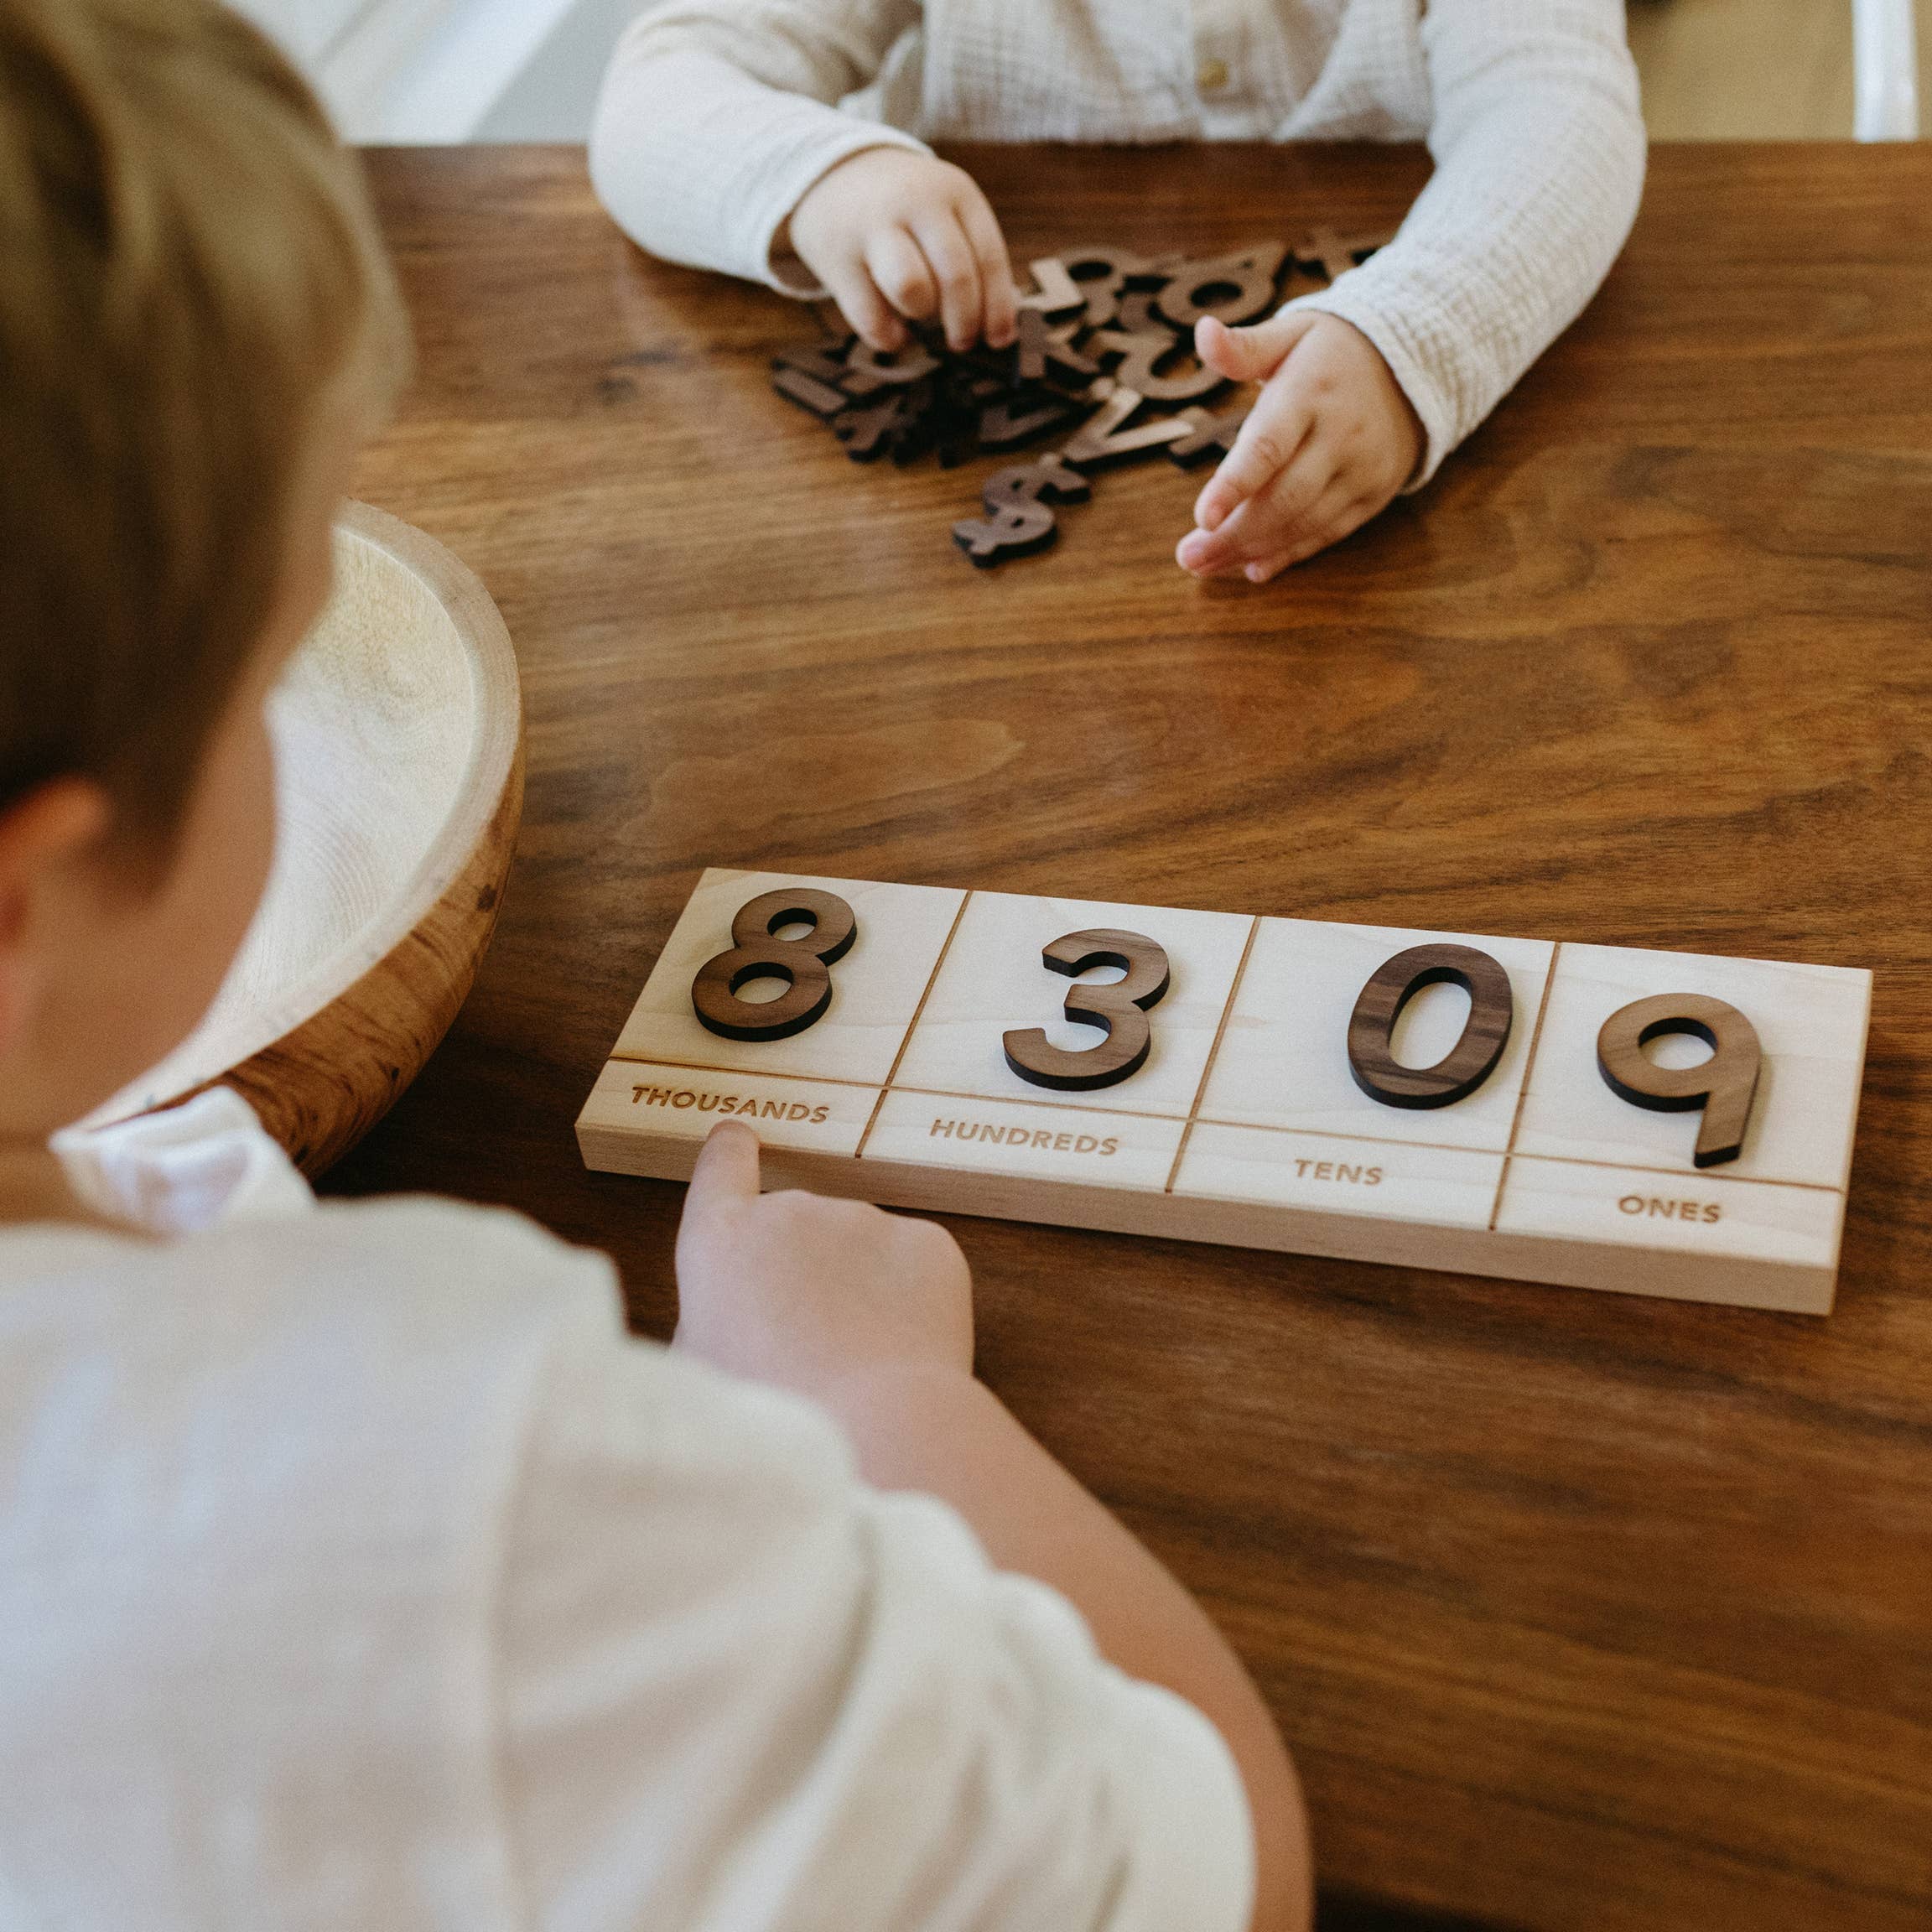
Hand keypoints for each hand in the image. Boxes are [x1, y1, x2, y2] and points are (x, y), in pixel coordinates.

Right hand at [673, 1120, 973, 1400]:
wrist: (874, 1432)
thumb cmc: (773, 1418)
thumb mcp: (700, 1373)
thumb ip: (709, 1321)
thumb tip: (734, 1310)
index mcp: (721, 1242)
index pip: (721, 1169)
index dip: (729, 1153)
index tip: (738, 1137)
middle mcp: (791, 1210)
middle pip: (797, 1229)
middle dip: (805, 1273)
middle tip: (809, 1349)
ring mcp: (865, 1219)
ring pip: (860, 1253)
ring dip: (859, 1291)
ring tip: (856, 1365)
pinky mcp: (928, 1241)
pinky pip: (913, 1269)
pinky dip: (910, 1302)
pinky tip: (898, 1352)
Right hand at [785, 148, 1016, 354]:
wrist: (834, 172)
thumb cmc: (906, 209)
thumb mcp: (945, 211)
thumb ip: (972, 257)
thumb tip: (998, 330)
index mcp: (955, 192)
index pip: (989, 257)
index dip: (998, 308)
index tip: (999, 341)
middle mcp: (916, 202)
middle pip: (955, 275)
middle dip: (964, 321)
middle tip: (962, 342)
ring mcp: (873, 227)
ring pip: (911, 287)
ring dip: (922, 315)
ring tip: (920, 318)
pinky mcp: (838, 258)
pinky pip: (871, 316)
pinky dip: (889, 337)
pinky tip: (895, 333)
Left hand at [1176, 311, 1422, 582]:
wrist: (1413, 366)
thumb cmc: (1330, 354)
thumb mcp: (1291, 334)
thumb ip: (1244, 347)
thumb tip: (1203, 331)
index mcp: (1311, 393)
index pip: (1269, 446)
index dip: (1235, 484)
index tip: (1201, 517)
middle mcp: (1340, 436)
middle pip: (1284, 498)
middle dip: (1233, 534)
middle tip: (1188, 557)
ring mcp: (1361, 471)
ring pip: (1303, 523)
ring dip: (1251, 550)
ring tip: (1206, 565)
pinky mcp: (1372, 496)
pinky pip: (1328, 534)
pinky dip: (1289, 555)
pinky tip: (1252, 568)